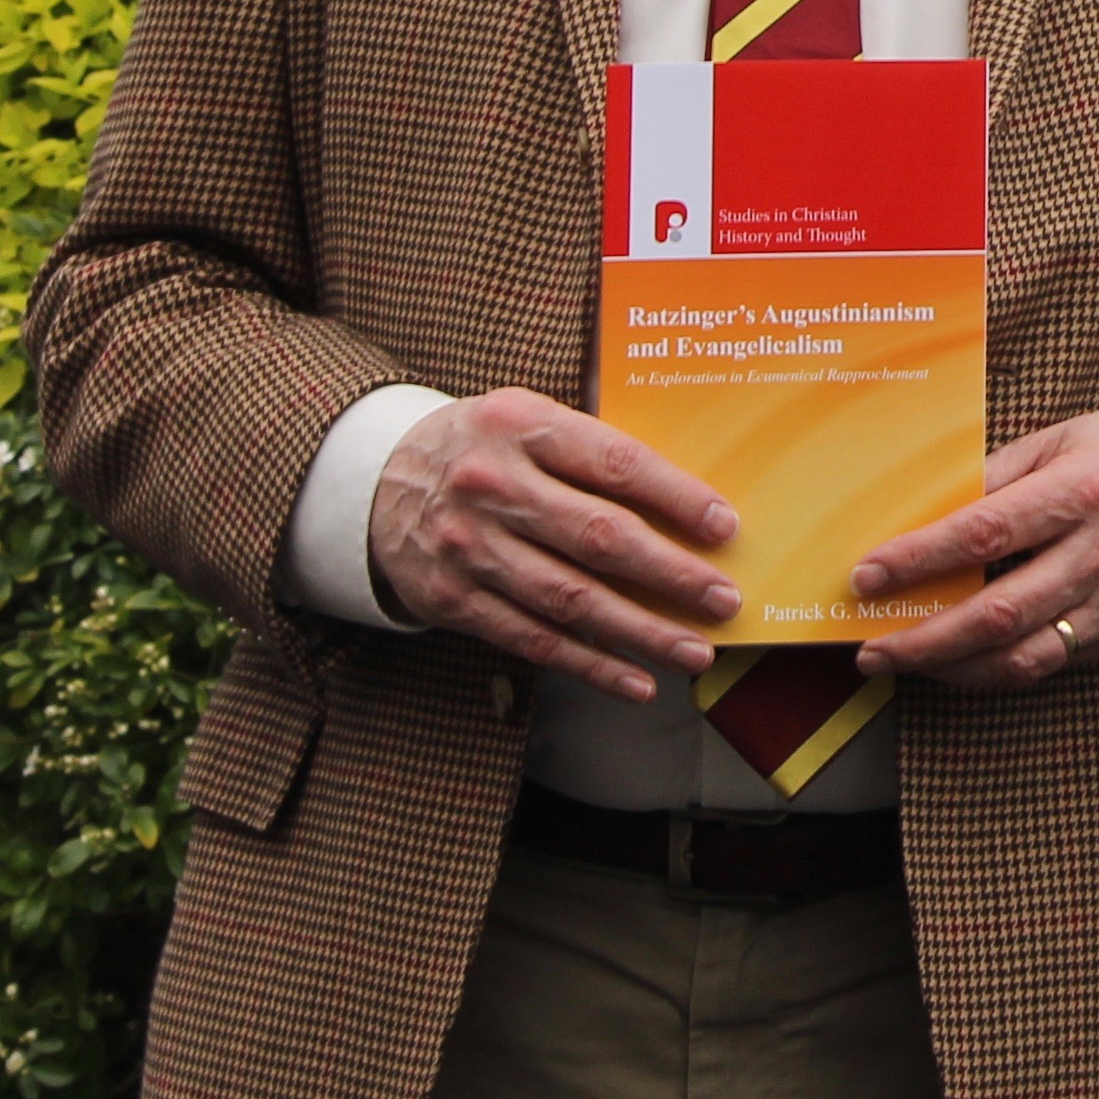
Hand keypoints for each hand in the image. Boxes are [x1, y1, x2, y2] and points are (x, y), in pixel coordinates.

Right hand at [367, 388, 738, 703]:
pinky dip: (591, 665)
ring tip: (694, 650)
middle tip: (724, 600)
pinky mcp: (453, 601)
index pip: (613, 462)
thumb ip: (591, 444)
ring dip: (641, 631)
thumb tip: (689, 488)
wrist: (374, 483)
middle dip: (671, 574)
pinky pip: (534, 640)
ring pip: (570, 600)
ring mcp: (469, 548)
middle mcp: (491, 486)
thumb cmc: (480, 448)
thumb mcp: (524, 418)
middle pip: (597, 538)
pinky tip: (637, 680)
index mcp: (520, 426)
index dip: (675, 497)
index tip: (724, 526)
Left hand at [845, 402, 1098, 690]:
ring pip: (1023, 656)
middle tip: (871, 646)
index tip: (867, 575)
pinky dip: (998, 669)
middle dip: (923, 638)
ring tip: (906, 662)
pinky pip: (1052, 664)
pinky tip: (962, 662)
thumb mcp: (1061, 439)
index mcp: (1081, 490)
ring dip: (954, 668)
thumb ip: (995, 475)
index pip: (983, 533)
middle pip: (997, 612)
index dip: (918, 560)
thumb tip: (923, 516)